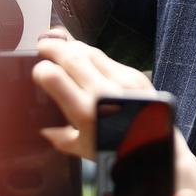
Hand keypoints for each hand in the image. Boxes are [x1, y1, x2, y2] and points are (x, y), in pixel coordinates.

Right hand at [32, 30, 152, 159]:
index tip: (38, 70)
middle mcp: (104, 92)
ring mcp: (122, 80)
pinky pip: (108, 58)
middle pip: (72, 57)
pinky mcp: (136, 75)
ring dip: (73, 46)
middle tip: (43, 45)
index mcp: (86, 113)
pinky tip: (85, 56)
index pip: (55, 78)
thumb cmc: (118, 151)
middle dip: (54, 48)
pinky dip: (93, 55)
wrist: (157, 145)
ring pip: (91, 52)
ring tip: (61, 45)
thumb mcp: (85, 150)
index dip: (42, 70)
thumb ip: (62, 138)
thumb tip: (44, 129)